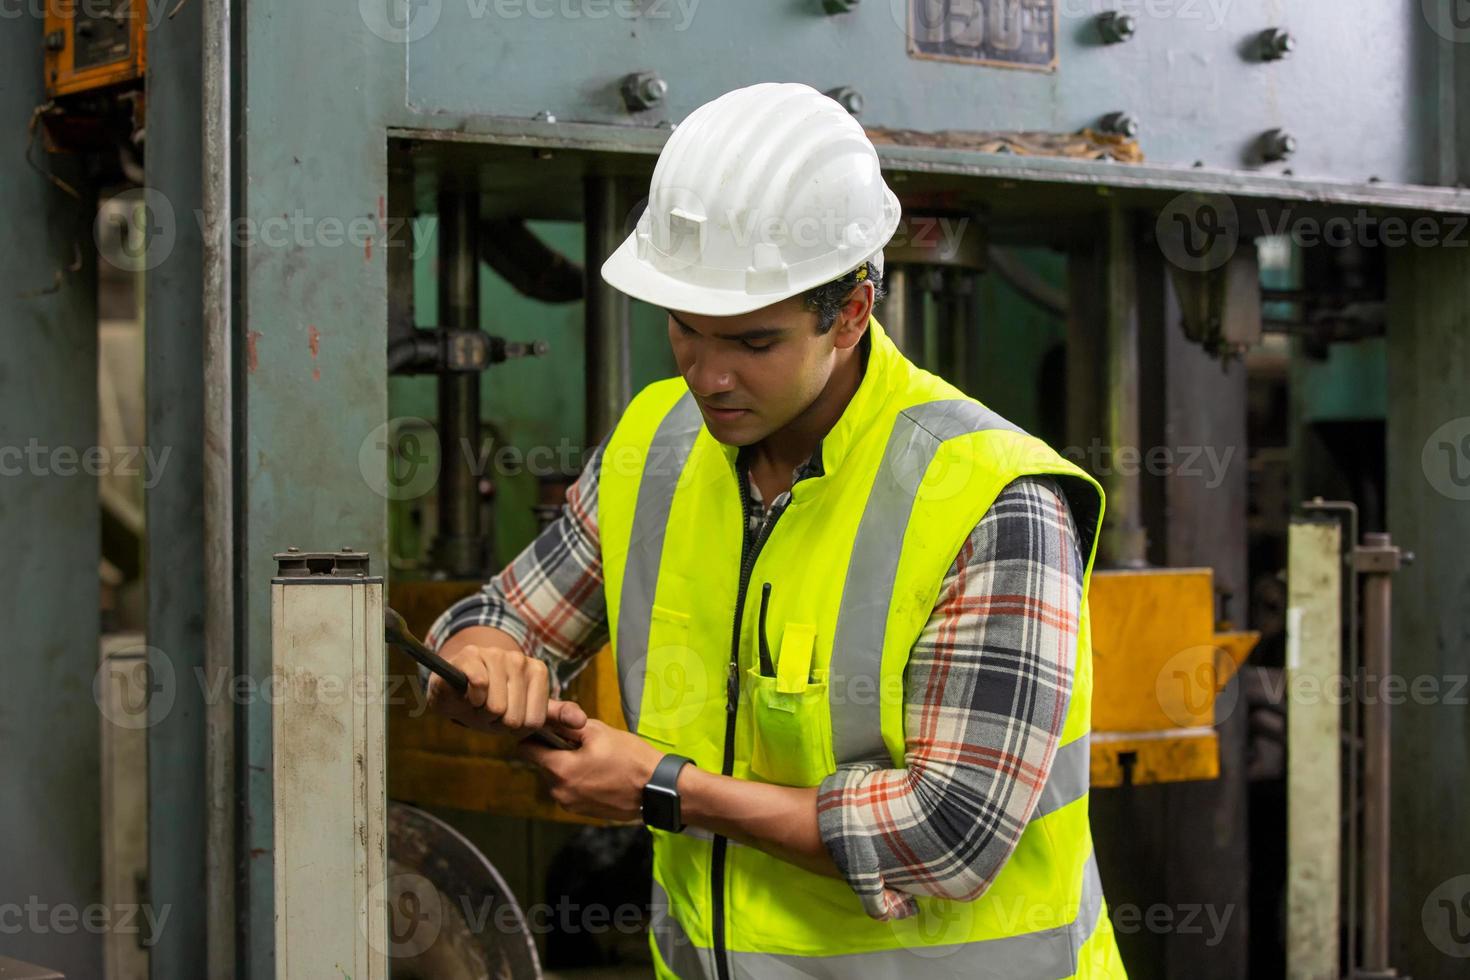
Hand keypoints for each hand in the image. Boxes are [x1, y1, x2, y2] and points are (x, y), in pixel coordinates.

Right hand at [426, 627, 586, 737]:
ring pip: (495, 706)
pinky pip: (478, 685)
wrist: (454, 688)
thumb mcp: (524, 711)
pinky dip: (470, 700)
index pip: (534, 722)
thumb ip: (554, 716)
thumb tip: (581, 722)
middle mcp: (519, 659)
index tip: (507, 716)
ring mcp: (495, 654)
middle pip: (514, 717)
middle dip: (496, 723)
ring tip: (477, 703)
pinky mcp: (470, 655)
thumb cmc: (491, 703)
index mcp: (538, 671)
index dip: (515, 729)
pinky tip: (467, 694)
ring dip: (481, 714)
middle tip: (488, 711)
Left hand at [516, 719, 663, 821]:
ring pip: (555, 778)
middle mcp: (559, 791)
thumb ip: (567, 726)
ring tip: (592, 759)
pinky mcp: (580, 812)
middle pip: (542, 765)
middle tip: (580, 744)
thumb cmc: (629, 757)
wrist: (654, 788)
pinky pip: (568, 791)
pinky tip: (597, 774)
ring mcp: (569, 804)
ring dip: (566, 767)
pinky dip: (576, 781)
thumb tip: (547, 721)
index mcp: (560, 769)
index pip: (526, 750)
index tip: (546, 730)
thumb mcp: (598, 731)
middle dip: (555, 752)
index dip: (533, 736)